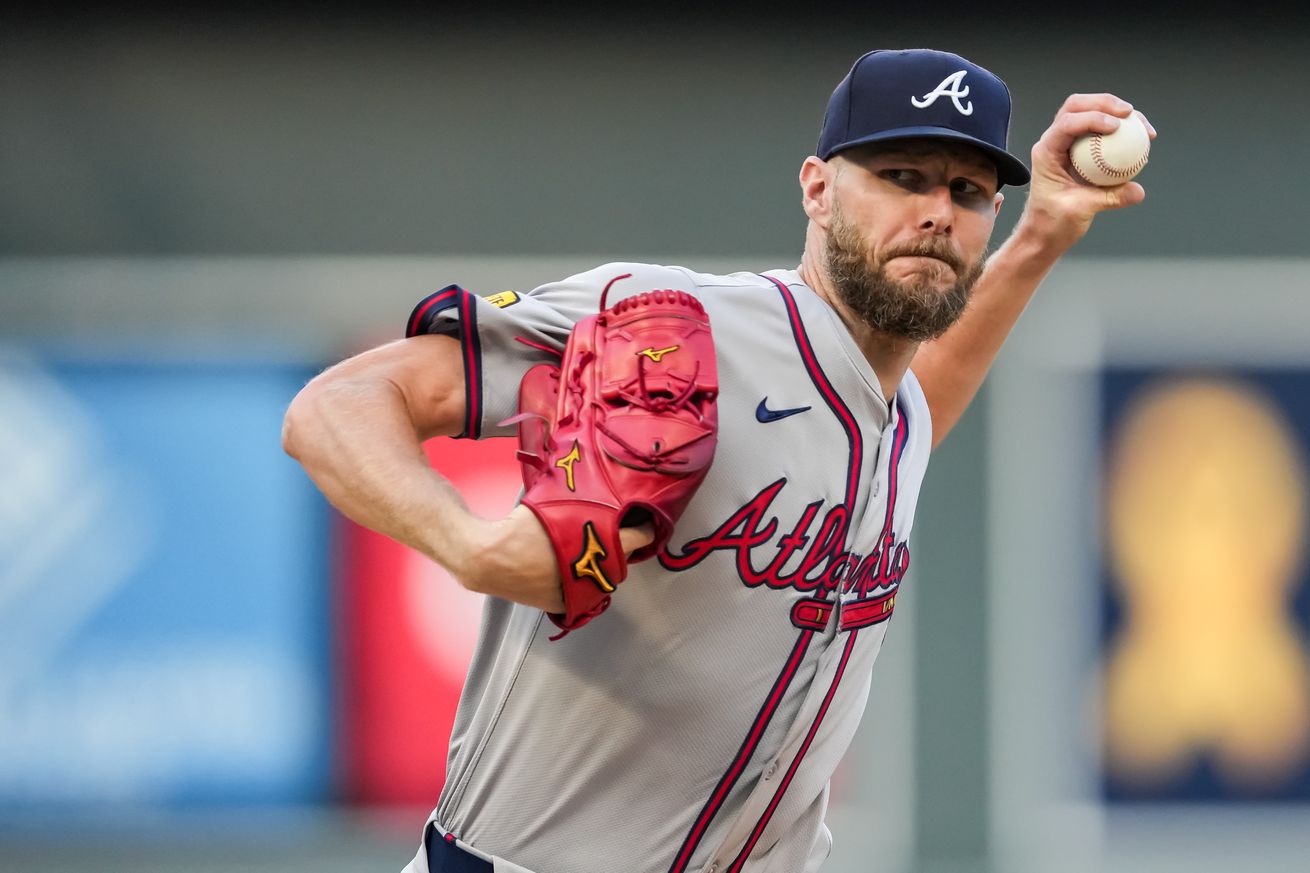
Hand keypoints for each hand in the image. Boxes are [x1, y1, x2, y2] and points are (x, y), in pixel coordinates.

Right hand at [451, 505, 654, 613]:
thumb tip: (602, 497)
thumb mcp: (553, 508)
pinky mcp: (560, 604)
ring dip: (603, 565)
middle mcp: (588, 577)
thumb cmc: (518, 529)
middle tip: (620, 533)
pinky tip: (574, 567)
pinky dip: (583, 580)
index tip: (648, 525)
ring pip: (602, 579)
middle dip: (622, 549)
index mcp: (593, 550)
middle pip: (620, 563)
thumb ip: (581, 505)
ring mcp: (575, 594)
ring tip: (596, 548)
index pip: (633, 541)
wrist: (483, 560)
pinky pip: (583, 592)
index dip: (643, 531)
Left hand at [1019, 93, 1157, 252]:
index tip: (1116, 126)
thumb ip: (1108, 199)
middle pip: (1077, 106)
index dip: (1093, 118)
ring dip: (1114, 112)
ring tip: (1141, 124)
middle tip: (1130, 113)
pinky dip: (1119, 131)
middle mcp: (1054, 143)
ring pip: (1088, 113)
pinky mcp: (1079, 152)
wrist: (1044, 233)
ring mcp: (1066, 145)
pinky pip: (1100, 133)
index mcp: (1046, 152)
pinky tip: (1139, 139)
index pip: (1067, 123)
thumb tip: (1138, 190)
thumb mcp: (1079, 211)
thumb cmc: (1051, 223)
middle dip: (1105, 103)